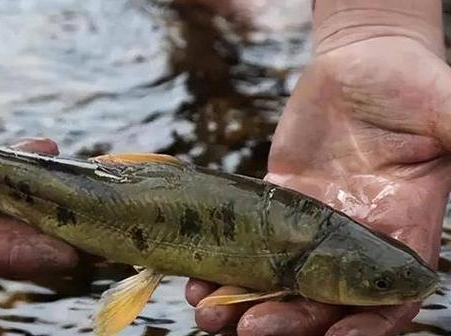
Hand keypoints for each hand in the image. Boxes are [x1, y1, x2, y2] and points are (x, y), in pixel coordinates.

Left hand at [186, 3, 448, 335]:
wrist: (362, 61)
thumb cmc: (411, 81)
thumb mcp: (444, 110)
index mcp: (401, 227)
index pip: (384, 297)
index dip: (363, 324)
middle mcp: (353, 236)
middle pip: (320, 297)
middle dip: (287, 319)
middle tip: (249, 327)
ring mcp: (312, 222)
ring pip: (277, 277)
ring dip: (245, 300)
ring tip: (211, 312)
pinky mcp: (279, 199)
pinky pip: (249, 240)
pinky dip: (225, 263)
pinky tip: (199, 279)